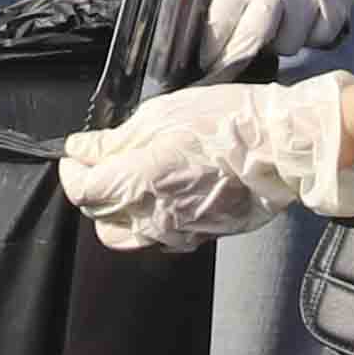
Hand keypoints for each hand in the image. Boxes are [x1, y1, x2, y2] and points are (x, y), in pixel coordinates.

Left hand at [59, 75, 353, 253]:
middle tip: (101, 163)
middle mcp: (155, 217)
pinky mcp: (200, 239)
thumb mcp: (163, 115)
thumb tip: (81, 149)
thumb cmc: (227, 120)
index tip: (76, 155)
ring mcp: (179, 233)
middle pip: (99, 219)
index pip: (83, 192)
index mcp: (141, 182)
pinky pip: (158, 239)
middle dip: (91, 192)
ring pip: (125, 238)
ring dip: (117, 214)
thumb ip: (116, 140)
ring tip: (130, 181)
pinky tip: (161, 195)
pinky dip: (147, 222)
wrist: (282, 147)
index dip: (71, 173)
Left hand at [200, 0, 353, 68]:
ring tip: (277, 20)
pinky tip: (305, 16)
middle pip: (251, 45)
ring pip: (289, 46)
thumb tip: (205, 17)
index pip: (220, 27)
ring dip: (279, 40)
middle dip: (236, 60)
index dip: (211, 52)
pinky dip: (311, 34)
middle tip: (229, 64)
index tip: (207, 63)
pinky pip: (320, 37)